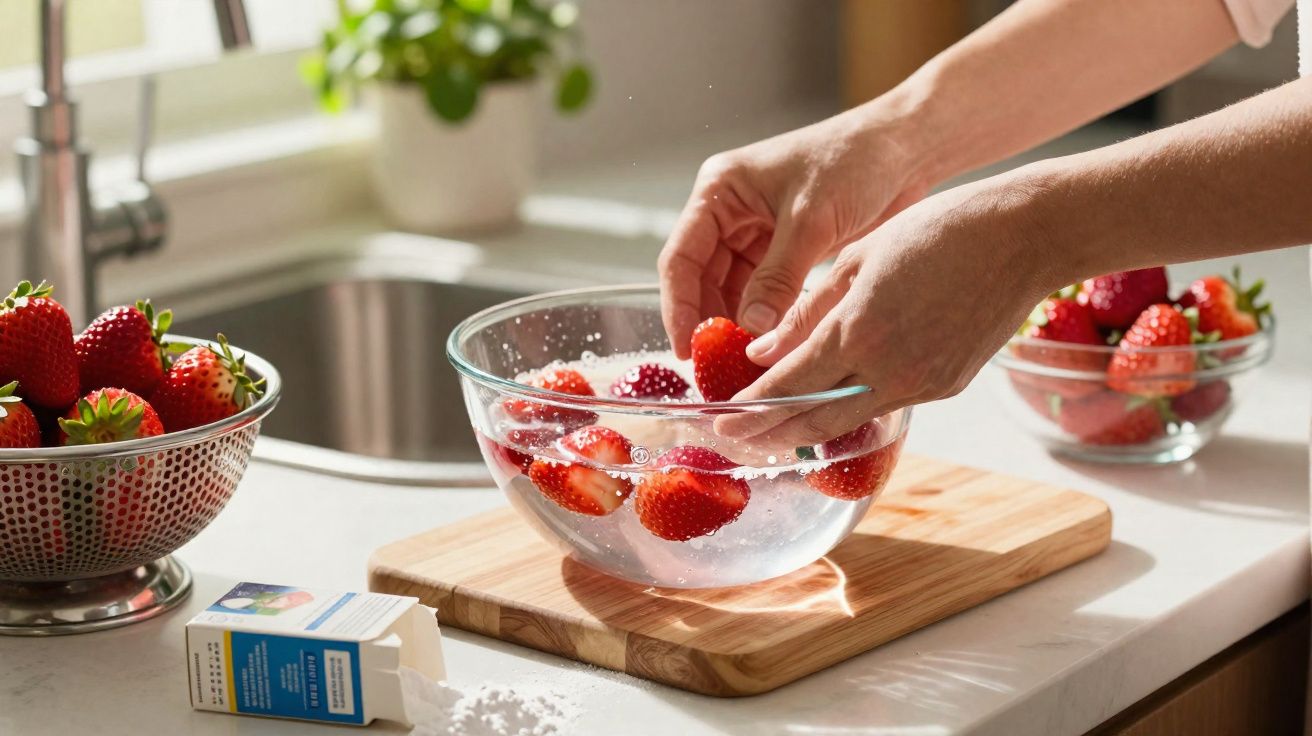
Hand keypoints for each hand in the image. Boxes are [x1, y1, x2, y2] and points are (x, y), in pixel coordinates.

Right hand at [658, 106, 929, 357]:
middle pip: (701, 277)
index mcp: (721, 190)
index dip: (679, 306)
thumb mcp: (811, 221)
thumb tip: (750, 330)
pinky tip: (769, 344)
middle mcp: (730, 210)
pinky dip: (763, 317)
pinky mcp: (784, 248)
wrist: (905, 149)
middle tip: (716, 366)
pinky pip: (761, 290)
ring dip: (735, 323)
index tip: (686, 349)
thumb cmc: (856, 160)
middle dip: (708, 321)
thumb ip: (778, 277)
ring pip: (730, 288)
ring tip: (742, 362)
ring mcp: (755, 230)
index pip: (681, 256)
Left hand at [716, 173, 1059, 445]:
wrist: (1022, 238)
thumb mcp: (857, 259)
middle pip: (814, 421)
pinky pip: (885, 404)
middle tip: (735, 442)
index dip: (751, 408)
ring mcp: (921, 383)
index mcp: (858, 330)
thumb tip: (761, 354)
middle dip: (769, 436)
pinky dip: (851, 409)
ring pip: (850, 422)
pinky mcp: (945, 387)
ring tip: (773, 435)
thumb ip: (806, 313)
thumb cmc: (936, 231)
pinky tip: (830, 406)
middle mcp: (889, 369)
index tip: (721, 419)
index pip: (788, 386)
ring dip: (807, 432)